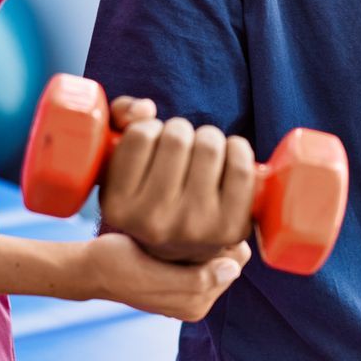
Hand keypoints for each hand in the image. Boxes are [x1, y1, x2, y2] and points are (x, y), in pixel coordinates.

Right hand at [81, 232, 249, 321]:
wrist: (88, 267)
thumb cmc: (115, 265)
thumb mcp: (152, 274)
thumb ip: (194, 280)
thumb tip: (233, 270)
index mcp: (196, 304)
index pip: (236, 262)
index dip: (221, 238)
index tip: (192, 229)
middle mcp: (198, 300)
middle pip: (230, 256)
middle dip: (213, 239)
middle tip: (179, 231)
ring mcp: (189, 288)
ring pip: (217, 251)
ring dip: (201, 238)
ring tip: (171, 236)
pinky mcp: (179, 276)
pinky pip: (202, 251)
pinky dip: (191, 240)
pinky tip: (169, 238)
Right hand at [99, 109, 256, 263]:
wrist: (181, 251)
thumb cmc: (150, 189)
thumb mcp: (121, 159)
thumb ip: (120, 118)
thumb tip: (145, 109)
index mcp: (118, 208)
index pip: (141, 134)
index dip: (150, 127)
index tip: (152, 142)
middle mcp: (154, 224)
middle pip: (177, 138)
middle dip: (182, 131)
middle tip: (181, 148)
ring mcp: (194, 229)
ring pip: (210, 146)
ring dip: (209, 138)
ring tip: (202, 154)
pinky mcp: (231, 229)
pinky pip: (242, 168)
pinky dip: (238, 149)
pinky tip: (229, 156)